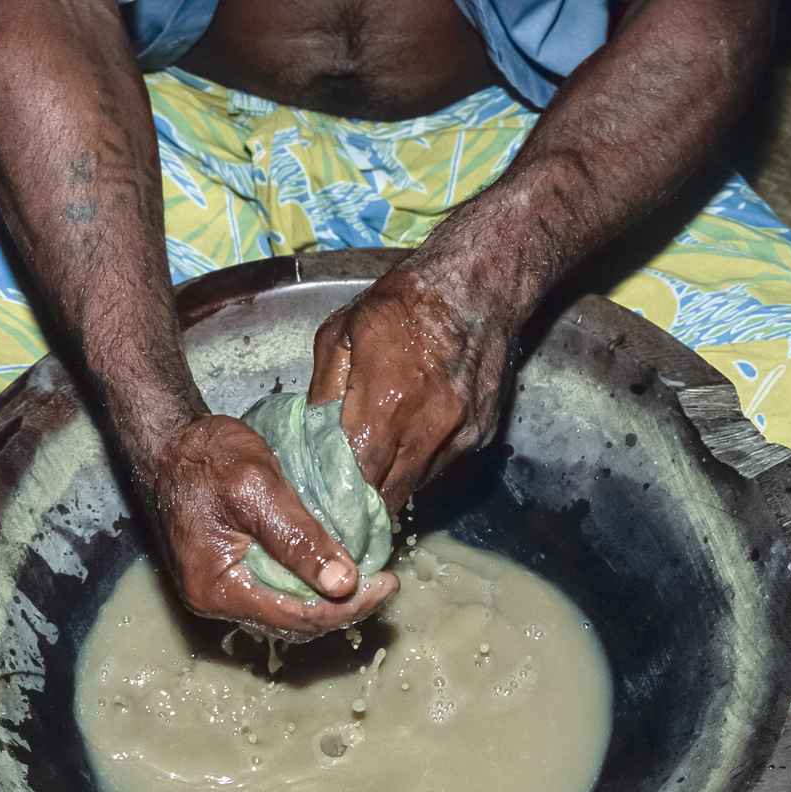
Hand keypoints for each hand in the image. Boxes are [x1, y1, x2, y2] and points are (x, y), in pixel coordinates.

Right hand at [139, 414, 399, 641]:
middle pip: (294, 623)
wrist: (168, 442)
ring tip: (365, 577)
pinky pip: (275, 594)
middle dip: (344, 608)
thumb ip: (299, 538)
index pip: (298, 617)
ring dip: (328, 600)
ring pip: (287, 612)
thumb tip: (343, 584)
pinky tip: (332, 566)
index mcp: (219, 588)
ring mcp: (219, 591)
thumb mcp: (258, 488)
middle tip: (383, 582)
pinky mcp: (226, 576)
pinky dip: (308, 586)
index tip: (387, 583)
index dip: (349, 607)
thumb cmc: (206, 456)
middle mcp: (215, 601)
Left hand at [308, 266, 514, 511]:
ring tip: (374, 469)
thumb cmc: (403, 303)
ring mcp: (459, 437)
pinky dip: (422, 461)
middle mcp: (426, 431)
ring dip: (393, 484)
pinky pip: (442, 466)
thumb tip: (309, 437)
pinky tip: (411, 436)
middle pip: (388, 497)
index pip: (355, 481)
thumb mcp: (341, 336)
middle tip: (343, 502)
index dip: (337, 500)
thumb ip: (323, 394)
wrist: (476, 285)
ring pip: (416, 487)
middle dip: (363, 504)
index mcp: (384, 406)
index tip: (323, 506)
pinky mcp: (481, 436)